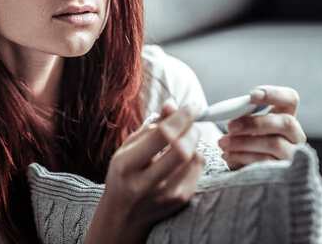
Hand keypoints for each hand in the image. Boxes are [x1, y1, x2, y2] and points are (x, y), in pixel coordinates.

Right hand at [84, 100, 205, 243]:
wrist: (122, 216)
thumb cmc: (124, 174)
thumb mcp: (129, 148)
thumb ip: (151, 126)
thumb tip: (173, 104)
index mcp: (127, 165)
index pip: (162, 136)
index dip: (181, 117)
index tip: (192, 105)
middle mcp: (146, 183)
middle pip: (182, 149)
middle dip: (192, 129)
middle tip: (190, 122)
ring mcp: (166, 195)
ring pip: (194, 158)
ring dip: (193, 142)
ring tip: (182, 140)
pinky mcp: (181, 201)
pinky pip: (198, 169)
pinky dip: (194, 156)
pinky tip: (181, 159)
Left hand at [218, 85, 305, 169]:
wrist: (253, 174)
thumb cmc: (249, 143)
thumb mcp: (247, 127)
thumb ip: (243, 117)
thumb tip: (229, 112)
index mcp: (286, 116)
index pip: (290, 98)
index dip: (274, 94)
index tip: (252, 95)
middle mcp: (296, 135)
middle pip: (285, 123)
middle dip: (255, 123)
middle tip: (230, 126)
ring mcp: (293, 154)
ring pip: (274, 144)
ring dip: (243, 142)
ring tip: (223, 143)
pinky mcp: (285, 172)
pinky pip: (266, 163)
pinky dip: (243, 158)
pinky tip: (228, 155)